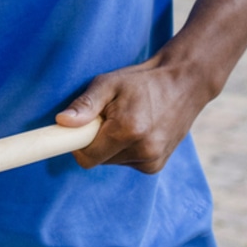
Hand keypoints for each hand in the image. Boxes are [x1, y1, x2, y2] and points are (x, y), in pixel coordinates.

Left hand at [56, 57, 212, 172]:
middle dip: (96, 141)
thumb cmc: (142, 81)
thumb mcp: (108, 83)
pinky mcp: (157, 165)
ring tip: (126, 120)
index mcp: (127, 131)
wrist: (184, 84)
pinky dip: (126, 149)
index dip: (77, 143)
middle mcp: (143, 151)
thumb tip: (62, 122)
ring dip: (111, 145)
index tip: (78, 130)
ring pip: (112, 161)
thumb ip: (85, 104)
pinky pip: (127, 162)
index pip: (86, 157)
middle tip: (107, 117)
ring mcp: (153, 160)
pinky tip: (137, 130)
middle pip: (98, 159)